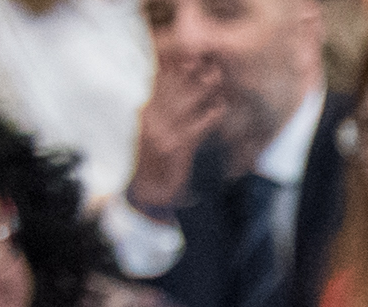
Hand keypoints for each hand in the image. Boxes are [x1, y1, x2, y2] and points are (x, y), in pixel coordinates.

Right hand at [127, 47, 226, 214]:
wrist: (150, 192)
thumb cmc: (157, 161)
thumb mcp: (157, 130)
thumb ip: (165, 110)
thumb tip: (183, 89)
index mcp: (146, 112)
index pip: (158, 82)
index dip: (174, 66)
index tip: (190, 55)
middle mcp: (151, 119)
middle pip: (171, 89)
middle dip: (189, 73)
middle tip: (209, 61)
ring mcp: (161, 133)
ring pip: (182, 104)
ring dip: (200, 89)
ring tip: (217, 77)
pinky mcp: (174, 149)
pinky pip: (193, 129)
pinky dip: (208, 117)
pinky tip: (220, 108)